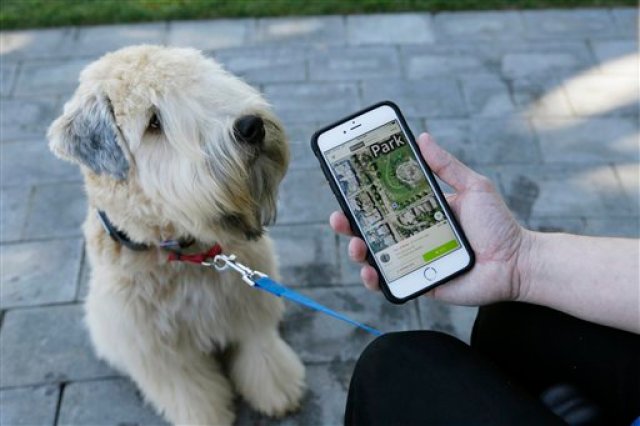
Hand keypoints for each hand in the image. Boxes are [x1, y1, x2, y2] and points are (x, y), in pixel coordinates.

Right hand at [330, 133, 530, 305]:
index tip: (345, 188)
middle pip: (370, 230)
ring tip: (356, 246)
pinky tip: (371, 271)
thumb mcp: (473, 187)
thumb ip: (446, 166)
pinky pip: (389, 283)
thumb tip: (422, 138)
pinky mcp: (419, 283)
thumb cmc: (497, 225)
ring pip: (374, 257)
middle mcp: (411, 236)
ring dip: (357, 251)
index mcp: (419, 212)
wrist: (517, 263)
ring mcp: (412, 260)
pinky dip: (374, 279)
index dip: (361, 198)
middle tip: (339, 218)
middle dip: (348, 224)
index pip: (383, 203)